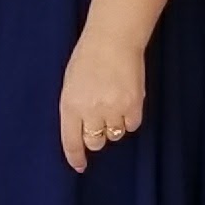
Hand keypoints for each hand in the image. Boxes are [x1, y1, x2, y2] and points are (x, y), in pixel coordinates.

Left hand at [56, 30, 144, 173]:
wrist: (114, 39)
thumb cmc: (88, 57)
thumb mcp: (71, 83)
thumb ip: (74, 108)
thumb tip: (81, 131)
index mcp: (70, 105)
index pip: (71, 141)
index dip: (76, 156)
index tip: (80, 166)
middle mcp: (91, 110)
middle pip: (95, 142)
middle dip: (97, 136)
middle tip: (100, 119)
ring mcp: (114, 108)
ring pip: (115, 135)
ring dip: (114, 125)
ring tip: (114, 103)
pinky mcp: (134, 104)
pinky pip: (132, 125)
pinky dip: (130, 119)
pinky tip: (127, 101)